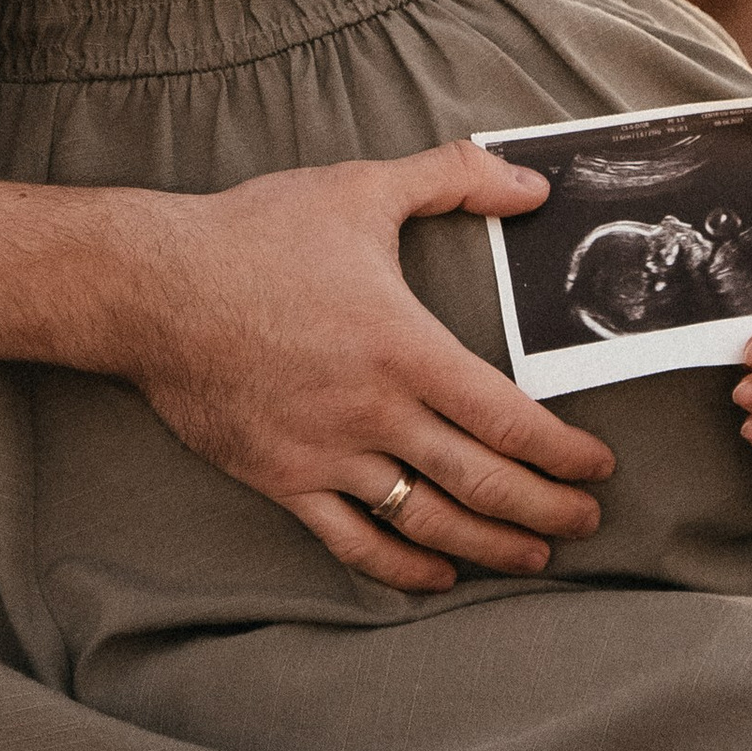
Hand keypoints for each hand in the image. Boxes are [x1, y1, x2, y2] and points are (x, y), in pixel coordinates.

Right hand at [120, 143, 615, 595]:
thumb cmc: (256, 234)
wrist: (153, 286)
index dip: (563, 454)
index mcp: (404, 347)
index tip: (598, 466)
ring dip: (490, 546)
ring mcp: (328, 455)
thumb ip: (453, 176)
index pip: (508, 419)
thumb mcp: (360, 189)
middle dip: (547, 511)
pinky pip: (354, 542)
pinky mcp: (284, 480)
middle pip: (482, 482)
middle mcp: (374, 412)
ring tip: (533, 557)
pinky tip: (438, 574)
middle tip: (587, 522)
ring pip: (428, 522)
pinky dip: (404, 569)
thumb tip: (530, 183)